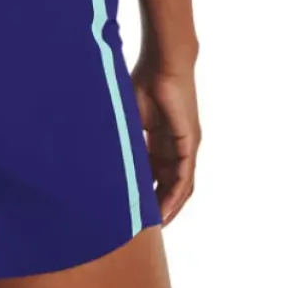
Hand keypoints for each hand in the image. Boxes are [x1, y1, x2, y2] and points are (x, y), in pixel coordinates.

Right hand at [131, 51, 200, 224]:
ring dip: (168, 206)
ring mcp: (185, 145)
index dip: (144, 189)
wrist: (163, 62)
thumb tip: (98, 148)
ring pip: (179, 185)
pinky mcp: (189, 144)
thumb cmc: (144, 79)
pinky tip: (165, 212)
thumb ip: (121, 133)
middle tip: (141, 223)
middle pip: (167, 182)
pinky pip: (184, 178)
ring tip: (154, 225)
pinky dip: (175, 197)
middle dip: (156, 203)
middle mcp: (176, 144)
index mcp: (160, 136)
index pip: (154, 170)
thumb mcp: (129, 115)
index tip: (131, 205)